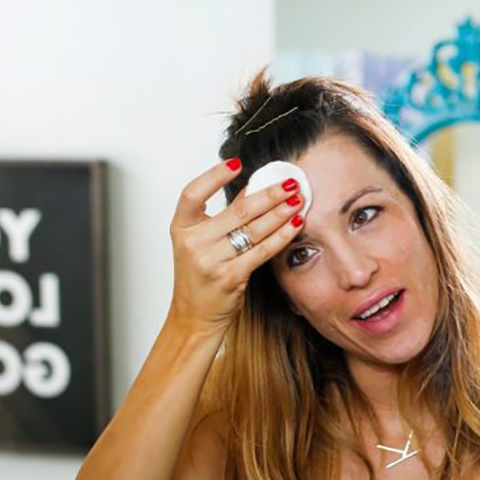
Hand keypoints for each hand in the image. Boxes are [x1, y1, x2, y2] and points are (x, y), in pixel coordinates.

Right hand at [168, 158, 303, 336]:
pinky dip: (282, 235)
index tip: (237, 163)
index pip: (192, 193)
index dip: (214, 176)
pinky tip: (295, 224)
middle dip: (269, 194)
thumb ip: (221, 218)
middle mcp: (194, 243)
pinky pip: (262, 250)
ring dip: (281, 212)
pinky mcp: (230, 277)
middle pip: (237, 210)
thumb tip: (252, 189)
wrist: (194, 316)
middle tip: (290, 183)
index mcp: (182, 228)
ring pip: (253, 229)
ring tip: (298, 199)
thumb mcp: (200, 244)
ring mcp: (211, 260)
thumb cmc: (199, 278)